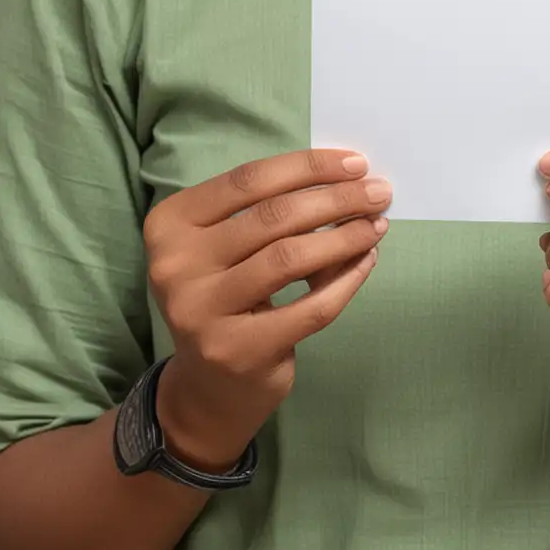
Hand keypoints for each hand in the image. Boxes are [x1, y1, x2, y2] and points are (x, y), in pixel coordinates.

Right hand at [142, 148, 389, 468]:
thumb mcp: (229, 246)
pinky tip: (366, 262)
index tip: (356, 163)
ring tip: (376, 225)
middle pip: (273, 216)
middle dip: (337, 199)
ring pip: (291, 257)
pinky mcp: (237, 351)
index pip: (249, 180)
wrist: (207, 386)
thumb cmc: (228, 294)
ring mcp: (201, 311)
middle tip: (379, 192)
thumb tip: (348, 180)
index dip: (308, 166)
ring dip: (345, 236)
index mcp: (170, 224)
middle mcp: (175, 265)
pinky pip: (310, 307)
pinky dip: (346, 281)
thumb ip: (270, 210)